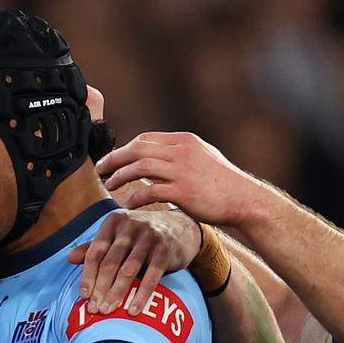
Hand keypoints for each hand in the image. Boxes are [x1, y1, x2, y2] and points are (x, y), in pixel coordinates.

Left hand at [67, 209, 198, 314]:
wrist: (181, 227)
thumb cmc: (142, 236)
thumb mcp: (118, 235)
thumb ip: (95, 246)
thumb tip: (69, 258)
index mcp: (114, 222)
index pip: (95, 251)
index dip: (88, 275)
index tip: (84, 296)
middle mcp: (130, 226)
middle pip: (110, 262)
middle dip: (100, 288)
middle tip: (94, 309)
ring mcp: (149, 237)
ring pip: (128, 269)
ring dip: (117, 293)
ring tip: (109, 311)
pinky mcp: (165, 249)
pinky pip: (151, 276)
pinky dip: (142, 294)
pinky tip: (134, 309)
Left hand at [94, 132, 267, 228]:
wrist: (243, 199)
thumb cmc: (223, 182)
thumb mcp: (202, 156)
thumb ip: (180, 153)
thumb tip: (157, 155)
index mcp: (184, 141)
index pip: (145, 139)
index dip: (124, 149)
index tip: (112, 159)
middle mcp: (181, 152)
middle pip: (137, 149)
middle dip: (114, 159)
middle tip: (100, 169)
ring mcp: (182, 171)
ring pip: (140, 167)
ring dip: (119, 176)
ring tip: (108, 185)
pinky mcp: (183, 192)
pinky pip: (150, 191)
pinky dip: (135, 196)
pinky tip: (129, 204)